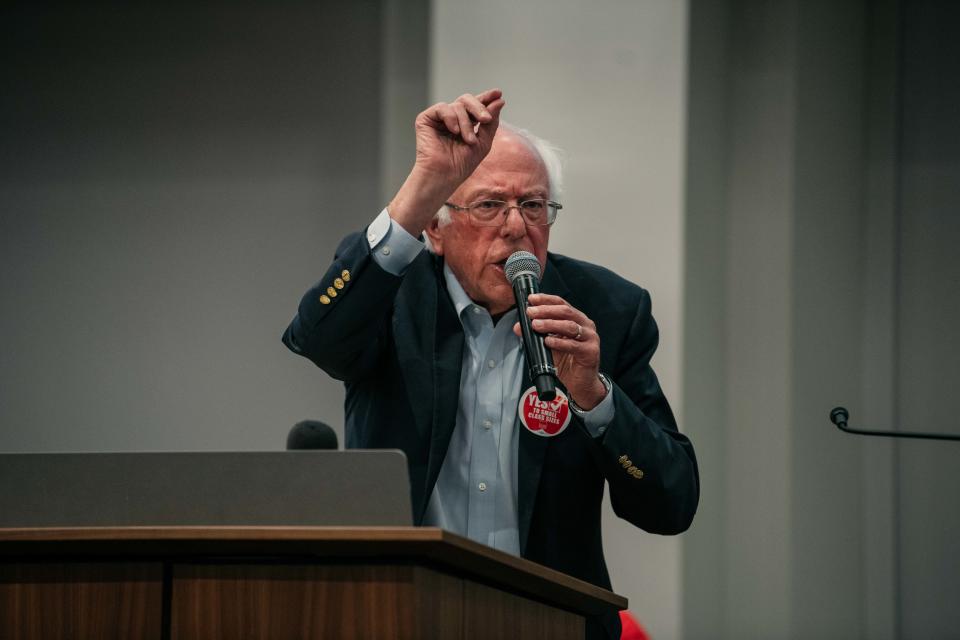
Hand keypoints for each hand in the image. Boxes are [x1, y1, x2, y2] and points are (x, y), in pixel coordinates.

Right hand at [389, 89, 505, 236]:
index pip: (476, 105)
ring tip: (468, 141)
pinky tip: (454, 131)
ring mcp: (439, 118)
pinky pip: (443, 108)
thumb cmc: (462, 164)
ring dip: (466, 124)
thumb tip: (499, 100)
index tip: (499, 93)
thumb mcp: (484, 142)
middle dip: (479, 108)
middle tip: (486, 119)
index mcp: (465, 123)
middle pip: (467, 100)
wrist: (444, 175)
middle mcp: (452, 118)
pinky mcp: (426, 119)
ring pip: (457, 105)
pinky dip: (451, 118)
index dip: (487, 98)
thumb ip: (491, 121)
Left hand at [514, 293, 607, 409]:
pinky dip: (559, 342)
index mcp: (577, 319)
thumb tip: (518, 326)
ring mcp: (590, 338)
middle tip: (531, 313)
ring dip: (550, 324)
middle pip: (565, 312)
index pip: (561, 304)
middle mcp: (586, 325)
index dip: (546, 300)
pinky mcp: (590, 352)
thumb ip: (536, 334)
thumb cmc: (567, 362)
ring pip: (569, 326)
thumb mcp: (548, 345)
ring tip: (536, 325)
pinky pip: (573, 345)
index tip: (531, 299)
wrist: (580, 383)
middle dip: (546, 311)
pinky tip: (548, 341)